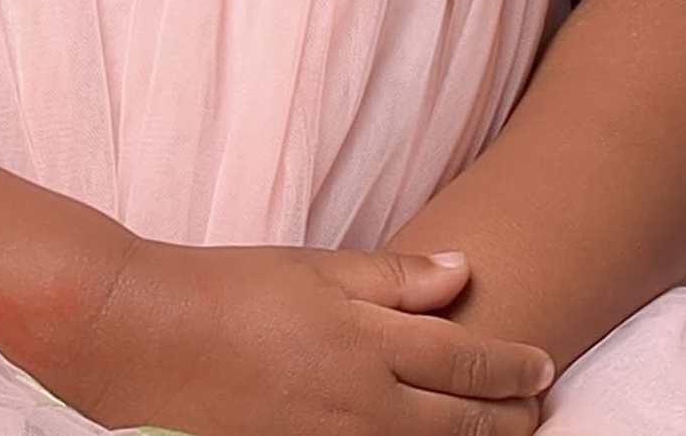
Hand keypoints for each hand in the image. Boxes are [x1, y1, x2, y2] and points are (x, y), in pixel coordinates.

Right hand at [24, 238, 555, 435]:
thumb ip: (394, 277)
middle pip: (460, 422)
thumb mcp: (315, 267)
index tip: (543, 367)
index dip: (513, 368)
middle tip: (536, 411)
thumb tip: (463, 272)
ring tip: (495, 435)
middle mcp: (360, 403)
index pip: (467, 361)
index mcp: (368, 343)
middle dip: (508, 419)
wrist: (142, 337)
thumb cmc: (227, 290)